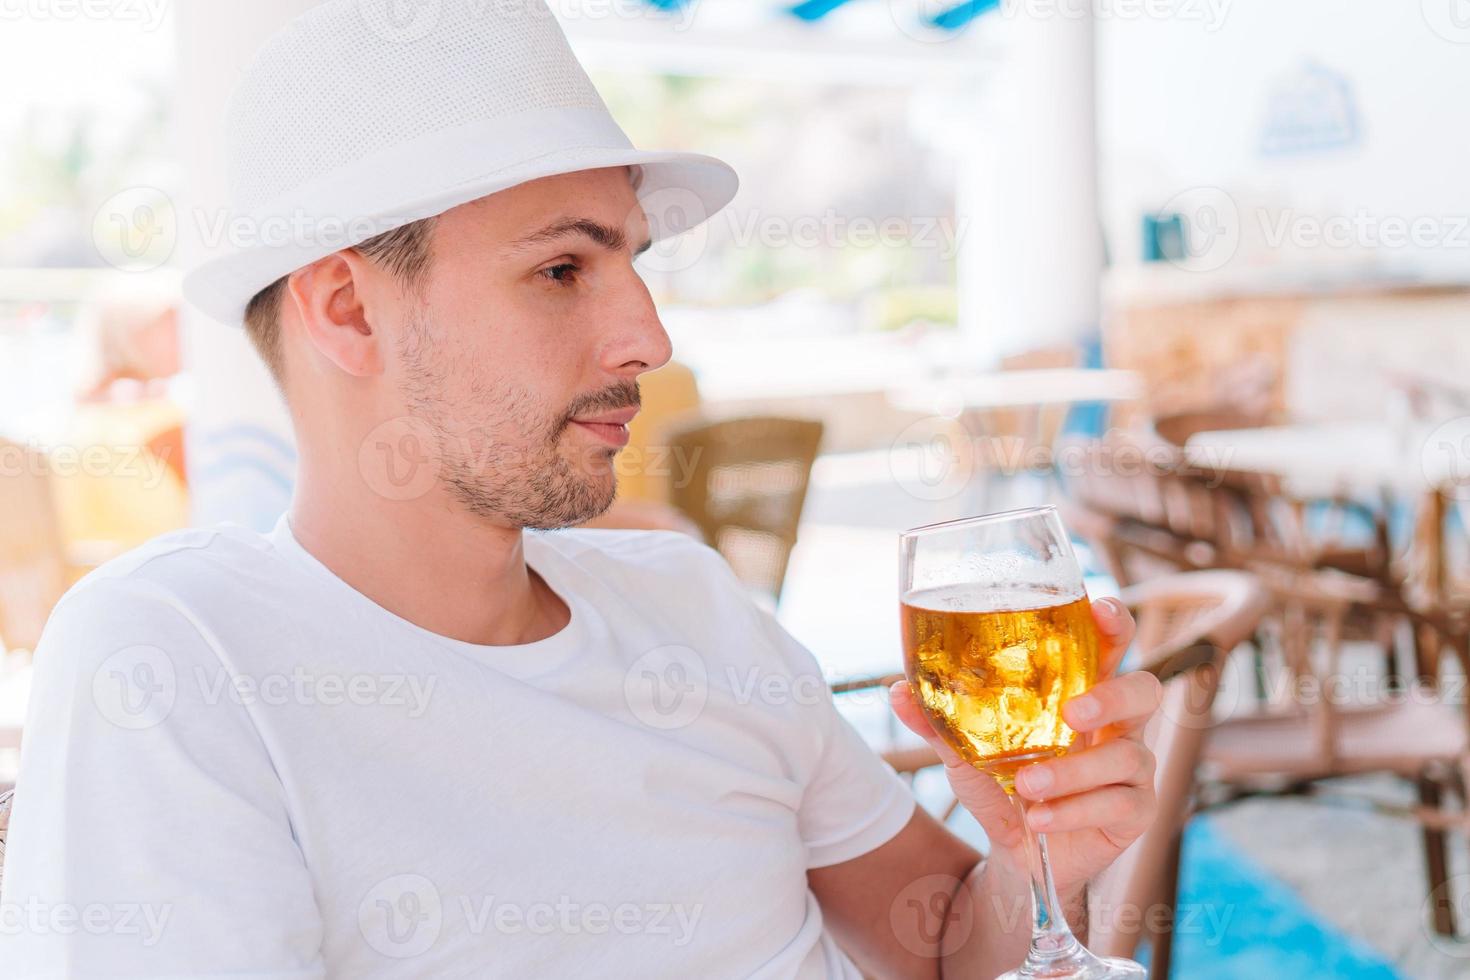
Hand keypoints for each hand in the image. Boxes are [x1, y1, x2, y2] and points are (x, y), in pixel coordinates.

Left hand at [889, 596, 1162, 897]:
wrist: (1016, 854)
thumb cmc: (1001, 785)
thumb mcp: (966, 753)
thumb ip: (939, 722)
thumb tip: (898, 690)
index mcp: (1082, 693)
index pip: (1110, 646)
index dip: (1113, 624)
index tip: (1099, 610)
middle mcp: (1117, 724)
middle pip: (1145, 691)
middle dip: (1114, 696)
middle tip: (1071, 713)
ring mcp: (1133, 768)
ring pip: (1128, 756)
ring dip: (1074, 772)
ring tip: (1028, 786)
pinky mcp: (1136, 811)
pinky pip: (1121, 804)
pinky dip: (1076, 811)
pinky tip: (1041, 819)